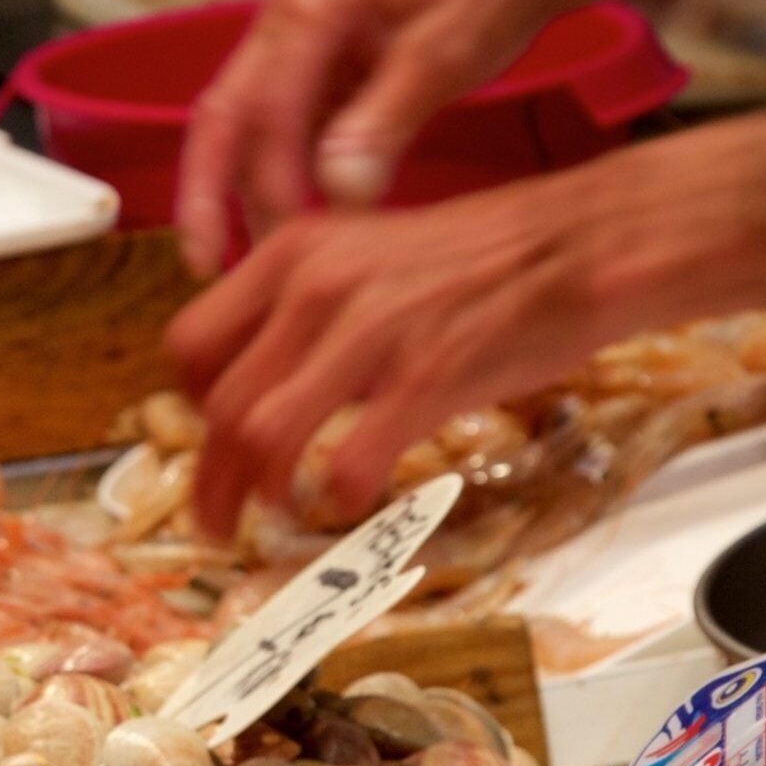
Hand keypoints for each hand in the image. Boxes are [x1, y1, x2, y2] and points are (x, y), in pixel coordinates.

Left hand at [167, 162, 680, 537]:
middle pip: (219, 406)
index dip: (190, 409)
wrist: (576, 245)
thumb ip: (309, 307)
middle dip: (211, 480)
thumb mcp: (368, 256)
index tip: (212, 443)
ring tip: (278, 517)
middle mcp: (316, 287)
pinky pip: (346, 462)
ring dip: (258, 496)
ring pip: (263, 437)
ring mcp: (369, 334)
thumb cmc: (480, 262)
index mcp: (293, 252)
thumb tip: (266, 379)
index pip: (190, 345)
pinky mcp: (424, 380)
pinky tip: (352, 499)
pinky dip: (338, 497)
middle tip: (220, 520)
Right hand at [172, 0, 588, 278]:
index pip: (253, 107)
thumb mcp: (446, 51)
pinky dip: (283, 184)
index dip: (252, 184)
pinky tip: (297, 235)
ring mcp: (297, 52)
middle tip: (208, 270)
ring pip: (248, 134)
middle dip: (208, 196)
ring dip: (246, 198)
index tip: (276, 250)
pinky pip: (284, 137)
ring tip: (262, 270)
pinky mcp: (318, 76)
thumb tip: (334, 190)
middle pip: (224, 119)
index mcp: (310, 9)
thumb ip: (388, 116)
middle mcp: (285, 25)